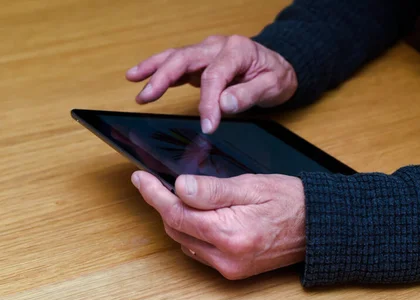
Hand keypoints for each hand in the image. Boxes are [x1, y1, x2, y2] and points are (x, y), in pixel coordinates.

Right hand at [126, 35, 297, 133]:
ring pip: (176, 57)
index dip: (208, 103)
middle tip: (146, 97)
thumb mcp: (272, 86)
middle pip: (185, 59)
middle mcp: (217, 47)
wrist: (279, 66)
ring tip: (133, 80)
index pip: (215, 76)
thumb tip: (224, 104)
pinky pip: (177, 63)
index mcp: (237, 50)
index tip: (206, 126)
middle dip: (163, 77)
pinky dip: (158, 70)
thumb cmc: (275, 75)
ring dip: (153, 69)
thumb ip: (248, 94)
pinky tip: (140, 77)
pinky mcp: (201, 62)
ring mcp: (207, 52)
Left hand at [131, 171, 305, 279]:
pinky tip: (198, 217)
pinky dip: (192, 232)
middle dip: (164, 205)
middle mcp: (226, 258)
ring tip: (179, 196)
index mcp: (230, 233)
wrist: (318, 228)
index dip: (154, 194)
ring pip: (185, 241)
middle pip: (176, 229)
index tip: (140, 179)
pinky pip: (199, 251)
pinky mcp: (233, 271)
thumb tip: (179, 187)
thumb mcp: (252, 186)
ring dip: (177, 219)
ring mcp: (229, 268)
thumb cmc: (291, 202)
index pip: (177, 213)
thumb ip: (213, 190)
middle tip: (157, 182)